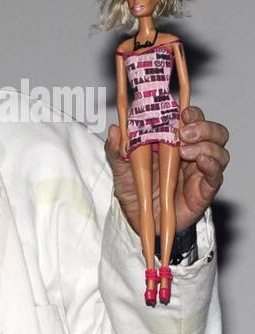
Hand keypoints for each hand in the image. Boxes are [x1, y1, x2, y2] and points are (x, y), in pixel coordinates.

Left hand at [105, 106, 228, 231]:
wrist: (140, 221)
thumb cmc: (135, 192)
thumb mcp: (121, 170)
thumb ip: (117, 150)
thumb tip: (115, 130)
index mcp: (173, 142)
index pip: (191, 119)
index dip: (191, 113)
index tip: (182, 112)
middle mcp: (192, 152)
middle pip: (213, 131)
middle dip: (203, 126)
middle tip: (184, 133)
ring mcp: (200, 170)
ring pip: (219, 149)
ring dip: (206, 145)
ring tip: (185, 151)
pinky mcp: (205, 188)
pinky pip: (216, 173)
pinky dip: (212, 164)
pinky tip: (201, 161)